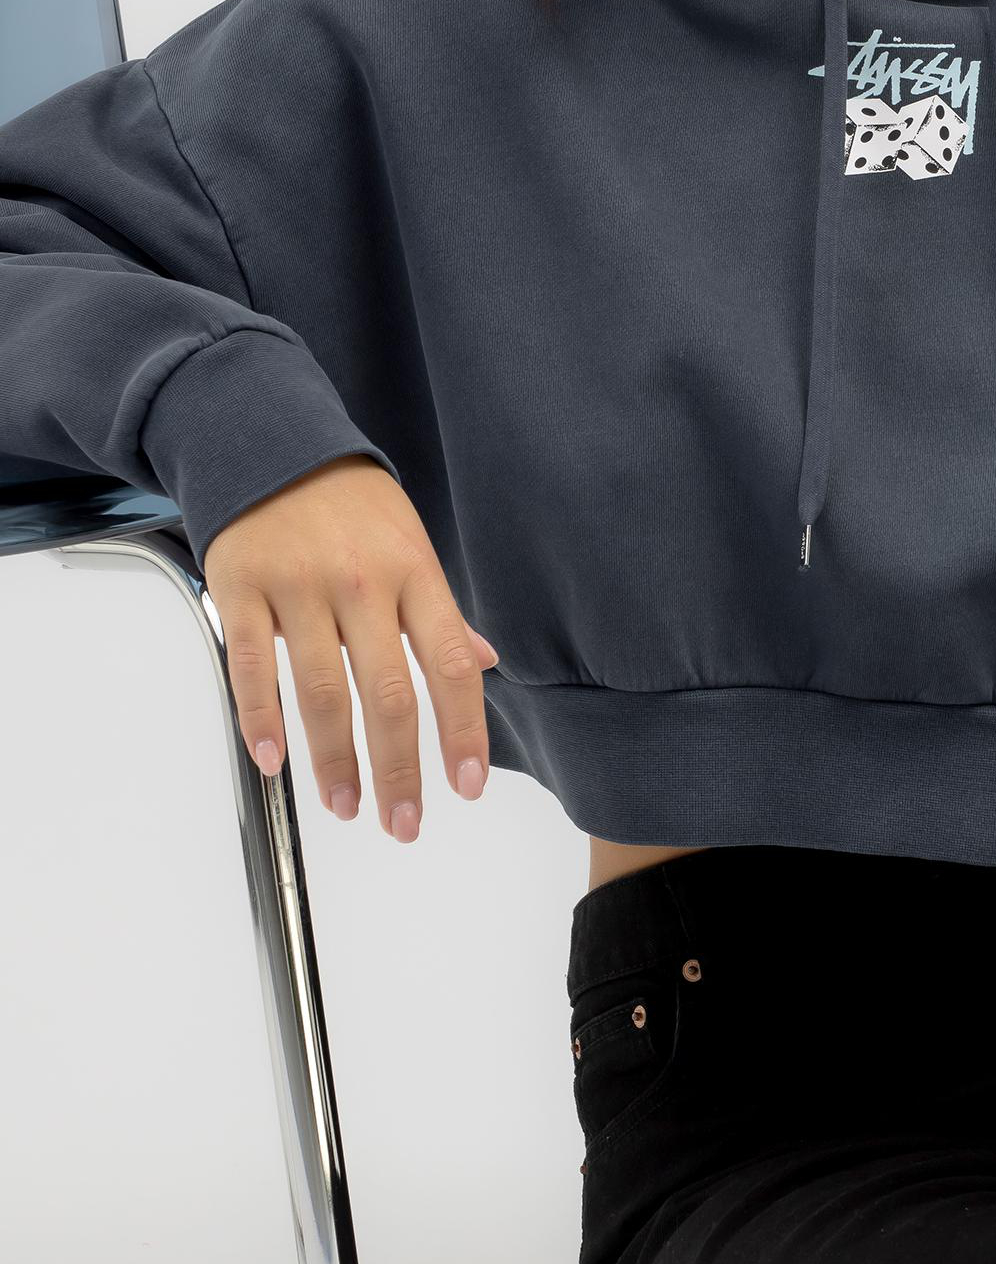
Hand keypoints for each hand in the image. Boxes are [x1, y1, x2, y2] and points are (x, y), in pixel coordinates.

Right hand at [202, 453, 498, 843]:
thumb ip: (443, 614)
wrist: (272, 442)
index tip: (468, 785)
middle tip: (404, 822)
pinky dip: (260, 720)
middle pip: (388, 693)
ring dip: (334, 761)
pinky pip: (251, 667)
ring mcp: (299, 587)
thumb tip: (485, 664)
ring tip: (347, 806)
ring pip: (320, 691)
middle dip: (399, 768)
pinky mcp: (242, 590)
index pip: (451, 665)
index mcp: (415, 574)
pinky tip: (275, 761)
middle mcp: (362, 582)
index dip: (463, 731)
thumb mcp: (412, 546)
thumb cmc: (351, 504)